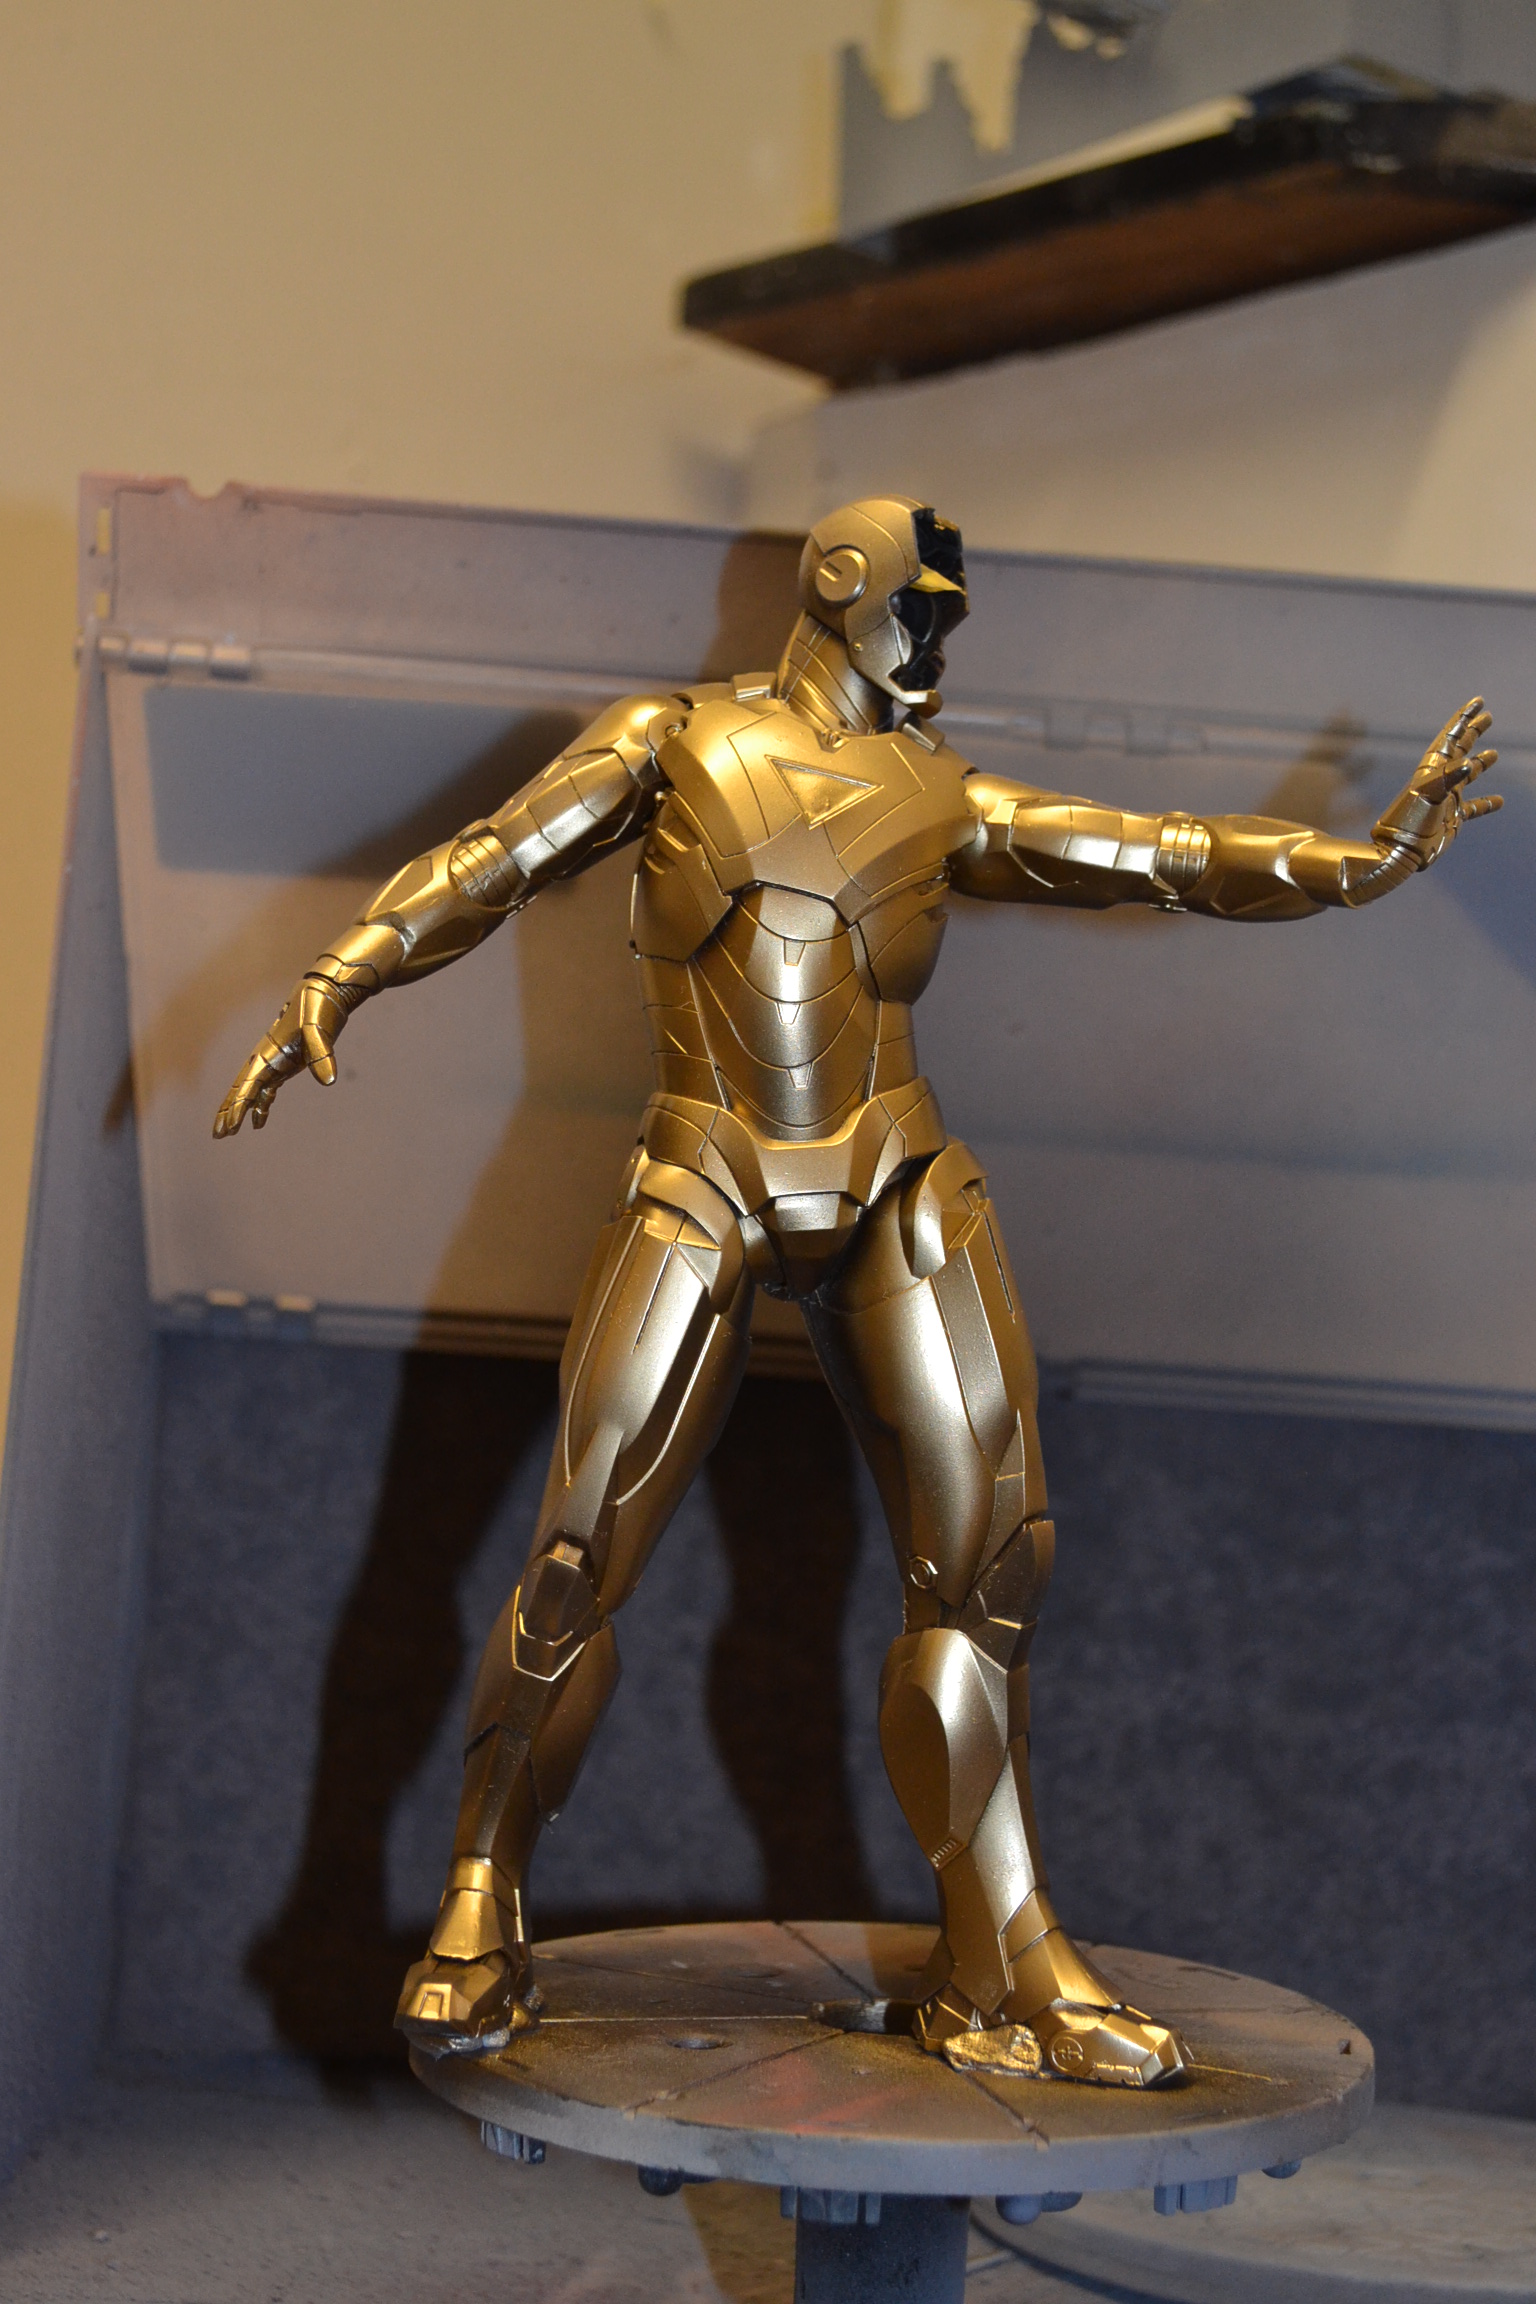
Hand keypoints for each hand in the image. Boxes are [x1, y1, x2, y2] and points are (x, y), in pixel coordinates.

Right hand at [212, 977, 348, 1136]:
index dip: (239, 1106)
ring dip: (240, 1111)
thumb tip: (329, 1080)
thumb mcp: (319, 1031)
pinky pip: (267, 1090)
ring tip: (229, 1133)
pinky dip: (261, 1106)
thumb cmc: (317, 1010)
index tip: (231, 1126)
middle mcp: (265, 1060)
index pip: (249, 1086)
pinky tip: (258, 1123)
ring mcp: (273, 1063)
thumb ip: (322, 1055)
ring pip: (250, 1091)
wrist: (321, 994)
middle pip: (241, 1090)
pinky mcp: (283, 1065)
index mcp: (268, 1054)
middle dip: (228, 1112)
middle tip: (218, 1134)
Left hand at [1405, 696, 1501, 845]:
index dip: (1464, 718)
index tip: (1479, 702)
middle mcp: (1440, 780)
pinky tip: (1500, 801)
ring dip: (1480, 764)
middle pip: (1460, 749)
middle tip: (1488, 716)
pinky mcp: (1452, 818)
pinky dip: (1486, 803)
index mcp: (1432, 769)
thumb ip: (1447, 777)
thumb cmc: (1410, 822)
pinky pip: (1473, 808)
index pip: (1451, 736)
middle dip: (1473, 732)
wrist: (1400, 852)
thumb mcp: (1427, 794)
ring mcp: (1446, 798)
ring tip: (1494, 754)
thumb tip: (1470, 763)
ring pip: (1468, 776)